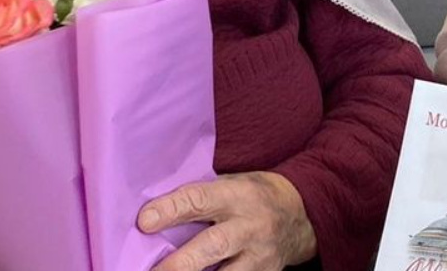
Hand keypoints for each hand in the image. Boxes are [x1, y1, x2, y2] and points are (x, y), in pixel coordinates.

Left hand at [139, 172, 316, 270]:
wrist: (301, 215)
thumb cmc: (254, 195)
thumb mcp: (231, 184)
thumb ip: (200, 198)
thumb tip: (154, 215)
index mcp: (238, 195)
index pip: (200, 200)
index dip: (171, 210)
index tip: (144, 221)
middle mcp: (250, 227)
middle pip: (213, 246)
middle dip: (180, 263)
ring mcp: (260, 256)